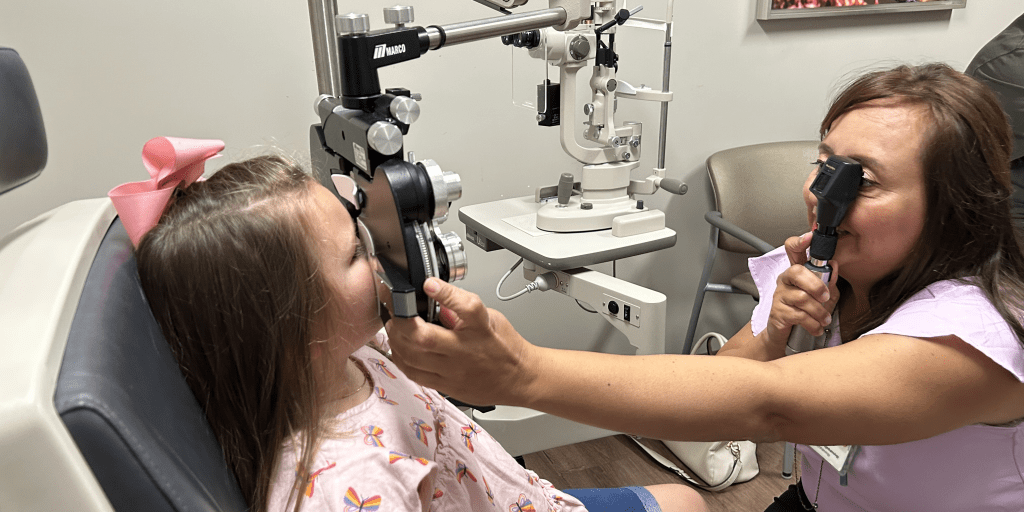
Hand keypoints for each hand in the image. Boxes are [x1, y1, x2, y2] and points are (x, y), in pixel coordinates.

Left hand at [384, 278, 534, 406]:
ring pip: (412, 357)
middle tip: (396, 309)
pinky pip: (414, 374)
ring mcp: (454, 371)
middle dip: (402, 321)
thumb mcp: (491, 319)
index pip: (465, 307)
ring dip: (396, 339)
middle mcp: (465, 351)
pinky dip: (401, 358)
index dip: (445, 293)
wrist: (520, 379)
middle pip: (424, 337)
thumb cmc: (506, 348)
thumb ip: (462, 310)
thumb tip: (435, 301)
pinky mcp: (446, 386)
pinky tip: (399, 347)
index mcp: (481, 329)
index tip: (429, 283)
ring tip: (394, 327)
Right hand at [761, 232, 840, 350]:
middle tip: (826, 297)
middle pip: (797, 272)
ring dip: (819, 311)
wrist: (786, 335)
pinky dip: (812, 324)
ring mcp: (780, 295)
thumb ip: (828, 281)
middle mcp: (785, 280)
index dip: (799, 242)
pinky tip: (816, 327)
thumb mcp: (822, 296)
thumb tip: (834, 266)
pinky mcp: (778, 312)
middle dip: (816, 285)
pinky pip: (799, 315)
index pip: (792, 250)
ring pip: (802, 298)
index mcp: (796, 272)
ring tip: (825, 319)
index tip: (809, 237)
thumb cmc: (804, 312)